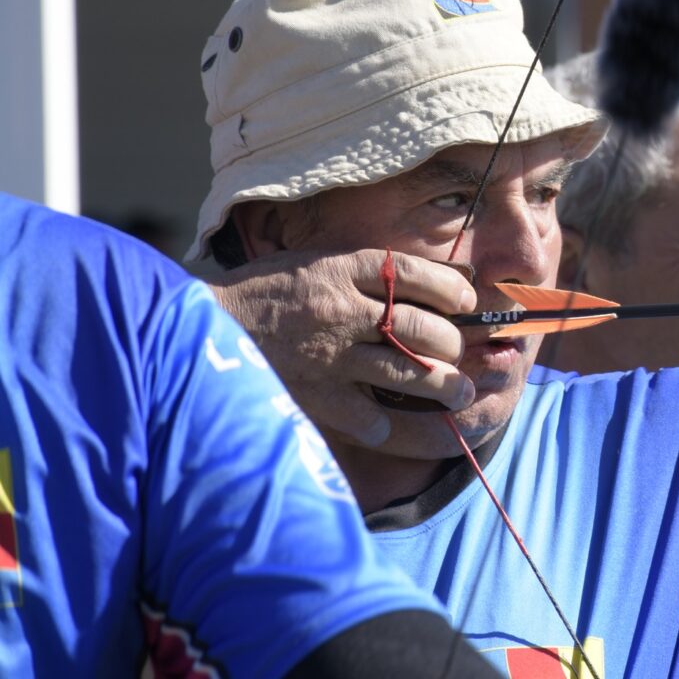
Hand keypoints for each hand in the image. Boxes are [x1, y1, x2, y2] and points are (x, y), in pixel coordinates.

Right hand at [206, 250, 477, 446]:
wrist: (205, 324)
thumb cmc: (269, 290)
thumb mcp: (318, 261)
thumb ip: (368, 271)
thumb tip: (436, 278)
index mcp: (343, 269)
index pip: (414, 273)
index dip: (451, 288)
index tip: (467, 300)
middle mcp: (342, 309)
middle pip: (419, 326)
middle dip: (451, 343)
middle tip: (460, 353)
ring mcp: (329, 354)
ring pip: (405, 371)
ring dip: (441, 385)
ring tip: (461, 393)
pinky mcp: (314, 393)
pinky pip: (365, 415)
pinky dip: (383, 423)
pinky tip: (391, 423)